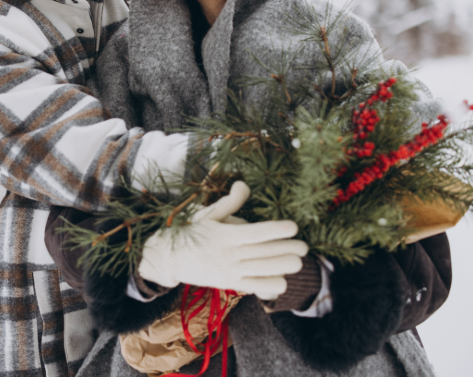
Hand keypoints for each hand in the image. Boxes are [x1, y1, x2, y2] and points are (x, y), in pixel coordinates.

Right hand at [138, 181, 307, 299]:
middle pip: (265, 252)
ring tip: (298, 262)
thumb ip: (229, 202)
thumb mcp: (206, 213)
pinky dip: (269, 285)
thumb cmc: (189, 231)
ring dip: (283, 267)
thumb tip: (243, 185)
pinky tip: (282, 281)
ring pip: (263, 271)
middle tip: (304, 246)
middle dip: (288, 249)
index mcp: (225, 234)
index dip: (276, 229)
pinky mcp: (228, 284)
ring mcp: (229, 270)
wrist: (167, 257)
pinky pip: (253, 287)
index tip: (293, 226)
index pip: (257, 232)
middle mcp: (229, 253)